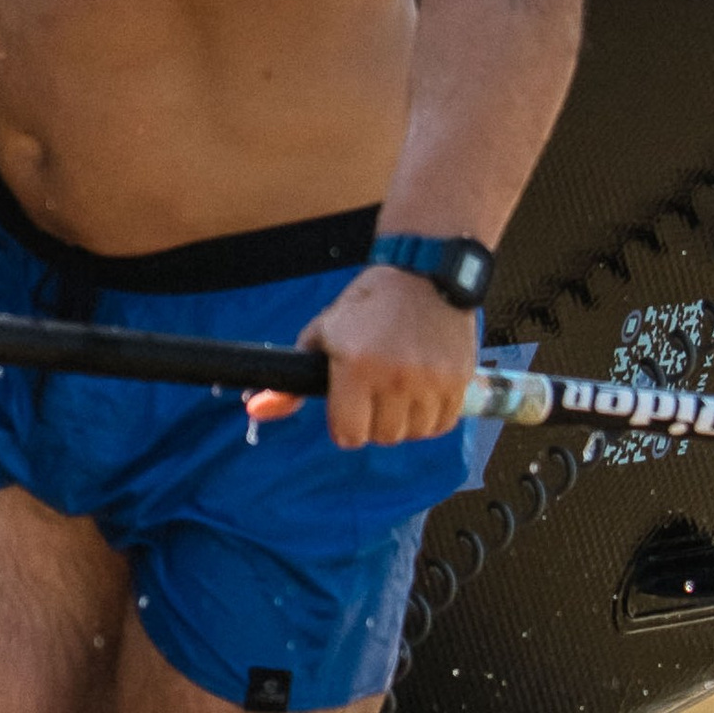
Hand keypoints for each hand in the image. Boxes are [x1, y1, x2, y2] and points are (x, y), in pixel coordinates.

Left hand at [248, 263, 478, 447]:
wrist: (424, 274)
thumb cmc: (367, 305)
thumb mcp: (321, 334)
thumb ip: (290, 382)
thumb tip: (254, 410)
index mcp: (356, 366)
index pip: (348, 435)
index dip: (344, 424)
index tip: (349, 407)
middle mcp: (395, 378)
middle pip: (381, 437)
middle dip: (374, 421)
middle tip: (376, 392)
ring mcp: (430, 381)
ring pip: (412, 434)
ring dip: (404, 420)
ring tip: (400, 389)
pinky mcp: (459, 381)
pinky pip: (443, 424)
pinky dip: (431, 416)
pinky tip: (422, 390)